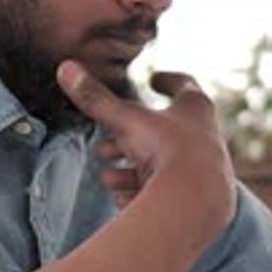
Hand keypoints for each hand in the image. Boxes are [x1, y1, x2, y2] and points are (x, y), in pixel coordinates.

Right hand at [57, 61, 236, 237]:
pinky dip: (142, 194)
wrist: (196, 203)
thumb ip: (96, 99)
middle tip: (106, 146)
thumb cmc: (167, 151)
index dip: (167, 81)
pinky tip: (123, 198)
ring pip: (162, 166)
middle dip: (130, 139)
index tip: (153, 80)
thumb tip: (66, 68)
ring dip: (131, 170)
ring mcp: (202, 171)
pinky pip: (165, 195)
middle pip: (165, 132)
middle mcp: (204, 137)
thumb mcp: (126, 120)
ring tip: (109, 177)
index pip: (183, 85)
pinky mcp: (196, 201)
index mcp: (195, 109)